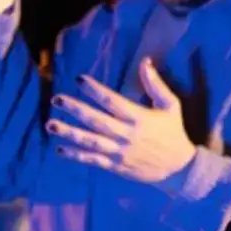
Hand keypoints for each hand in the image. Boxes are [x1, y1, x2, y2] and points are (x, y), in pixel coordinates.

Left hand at [48, 60, 197, 188]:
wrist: (179, 169)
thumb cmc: (174, 133)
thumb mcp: (171, 105)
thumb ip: (156, 84)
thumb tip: (145, 61)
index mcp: (139, 118)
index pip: (112, 101)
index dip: (94, 90)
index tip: (79, 80)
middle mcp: (127, 135)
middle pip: (96, 120)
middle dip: (75, 109)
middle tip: (56, 99)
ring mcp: (120, 152)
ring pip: (91, 141)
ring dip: (69, 133)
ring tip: (50, 125)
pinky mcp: (116, 167)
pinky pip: (93, 160)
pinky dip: (76, 155)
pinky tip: (60, 148)